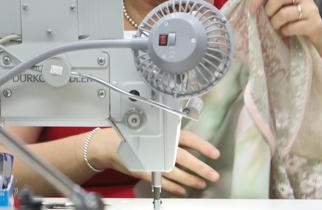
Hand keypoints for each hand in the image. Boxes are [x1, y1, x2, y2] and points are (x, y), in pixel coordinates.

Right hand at [98, 128, 219, 195]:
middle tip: (212, 174)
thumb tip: (189, 145)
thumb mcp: (150, 130)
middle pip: (184, 158)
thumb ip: (168, 136)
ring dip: (190, 179)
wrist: (107, 145)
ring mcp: (151, 160)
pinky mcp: (144, 171)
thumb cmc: (128, 135)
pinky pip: (162, 182)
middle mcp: (158, 146)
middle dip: (200, 168)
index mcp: (162, 132)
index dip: (202, 146)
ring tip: (200, 184)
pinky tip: (182, 190)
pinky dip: (174, 187)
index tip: (214, 153)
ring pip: (175, 172)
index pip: (187, 138)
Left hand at [247, 0, 321, 63]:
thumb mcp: (278, 9)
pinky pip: (293, 27)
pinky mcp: (315, 24)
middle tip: (268, 19)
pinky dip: (285, 32)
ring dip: (276, 23)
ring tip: (277, 28)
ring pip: (285, 13)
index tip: (251, 9)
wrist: (313, 39)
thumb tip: (248, 7)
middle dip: (269, 10)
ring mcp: (311, 8)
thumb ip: (267, 3)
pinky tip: (286, 33)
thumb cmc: (290, 22)